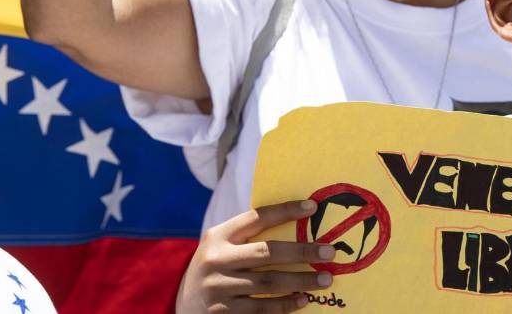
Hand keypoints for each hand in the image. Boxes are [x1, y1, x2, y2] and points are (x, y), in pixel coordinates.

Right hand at [176, 199, 334, 313]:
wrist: (182, 304)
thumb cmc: (215, 267)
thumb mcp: (222, 245)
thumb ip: (249, 236)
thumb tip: (298, 220)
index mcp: (218, 236)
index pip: (257, 218)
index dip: (286, 211)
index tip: (312, 207)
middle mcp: (216, 260)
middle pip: (267, 252)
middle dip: (302, 251)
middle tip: (329, 253)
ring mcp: (218, 289)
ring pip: (269, 283)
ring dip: (301, 281)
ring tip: (325, 279)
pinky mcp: (222, 313)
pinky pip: (261, 308)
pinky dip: (285, 305)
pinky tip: (302, 300)